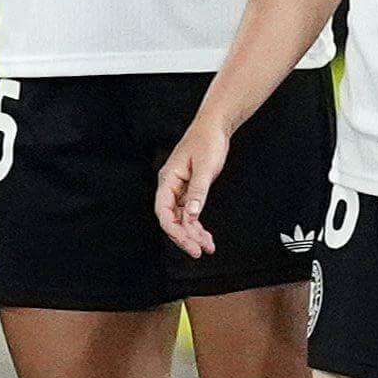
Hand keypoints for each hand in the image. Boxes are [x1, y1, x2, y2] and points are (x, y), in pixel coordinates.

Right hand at [154, 115, 233, 257]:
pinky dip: (198, 225)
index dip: (174, 230)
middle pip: (172, 218)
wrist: (214, 126)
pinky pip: (190, 213)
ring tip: (208, 247)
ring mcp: (180, 189)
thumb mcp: (205, 167)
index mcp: (168, 179)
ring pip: (182, 218)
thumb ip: (198, 192)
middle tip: (198, 251)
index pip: (163, 211)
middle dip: (185, 237)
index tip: (188, 243)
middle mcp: (171, 186)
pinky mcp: (190, 190)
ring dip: (193, 234)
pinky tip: (206, 236)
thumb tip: (192, 215)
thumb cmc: (206, 140)